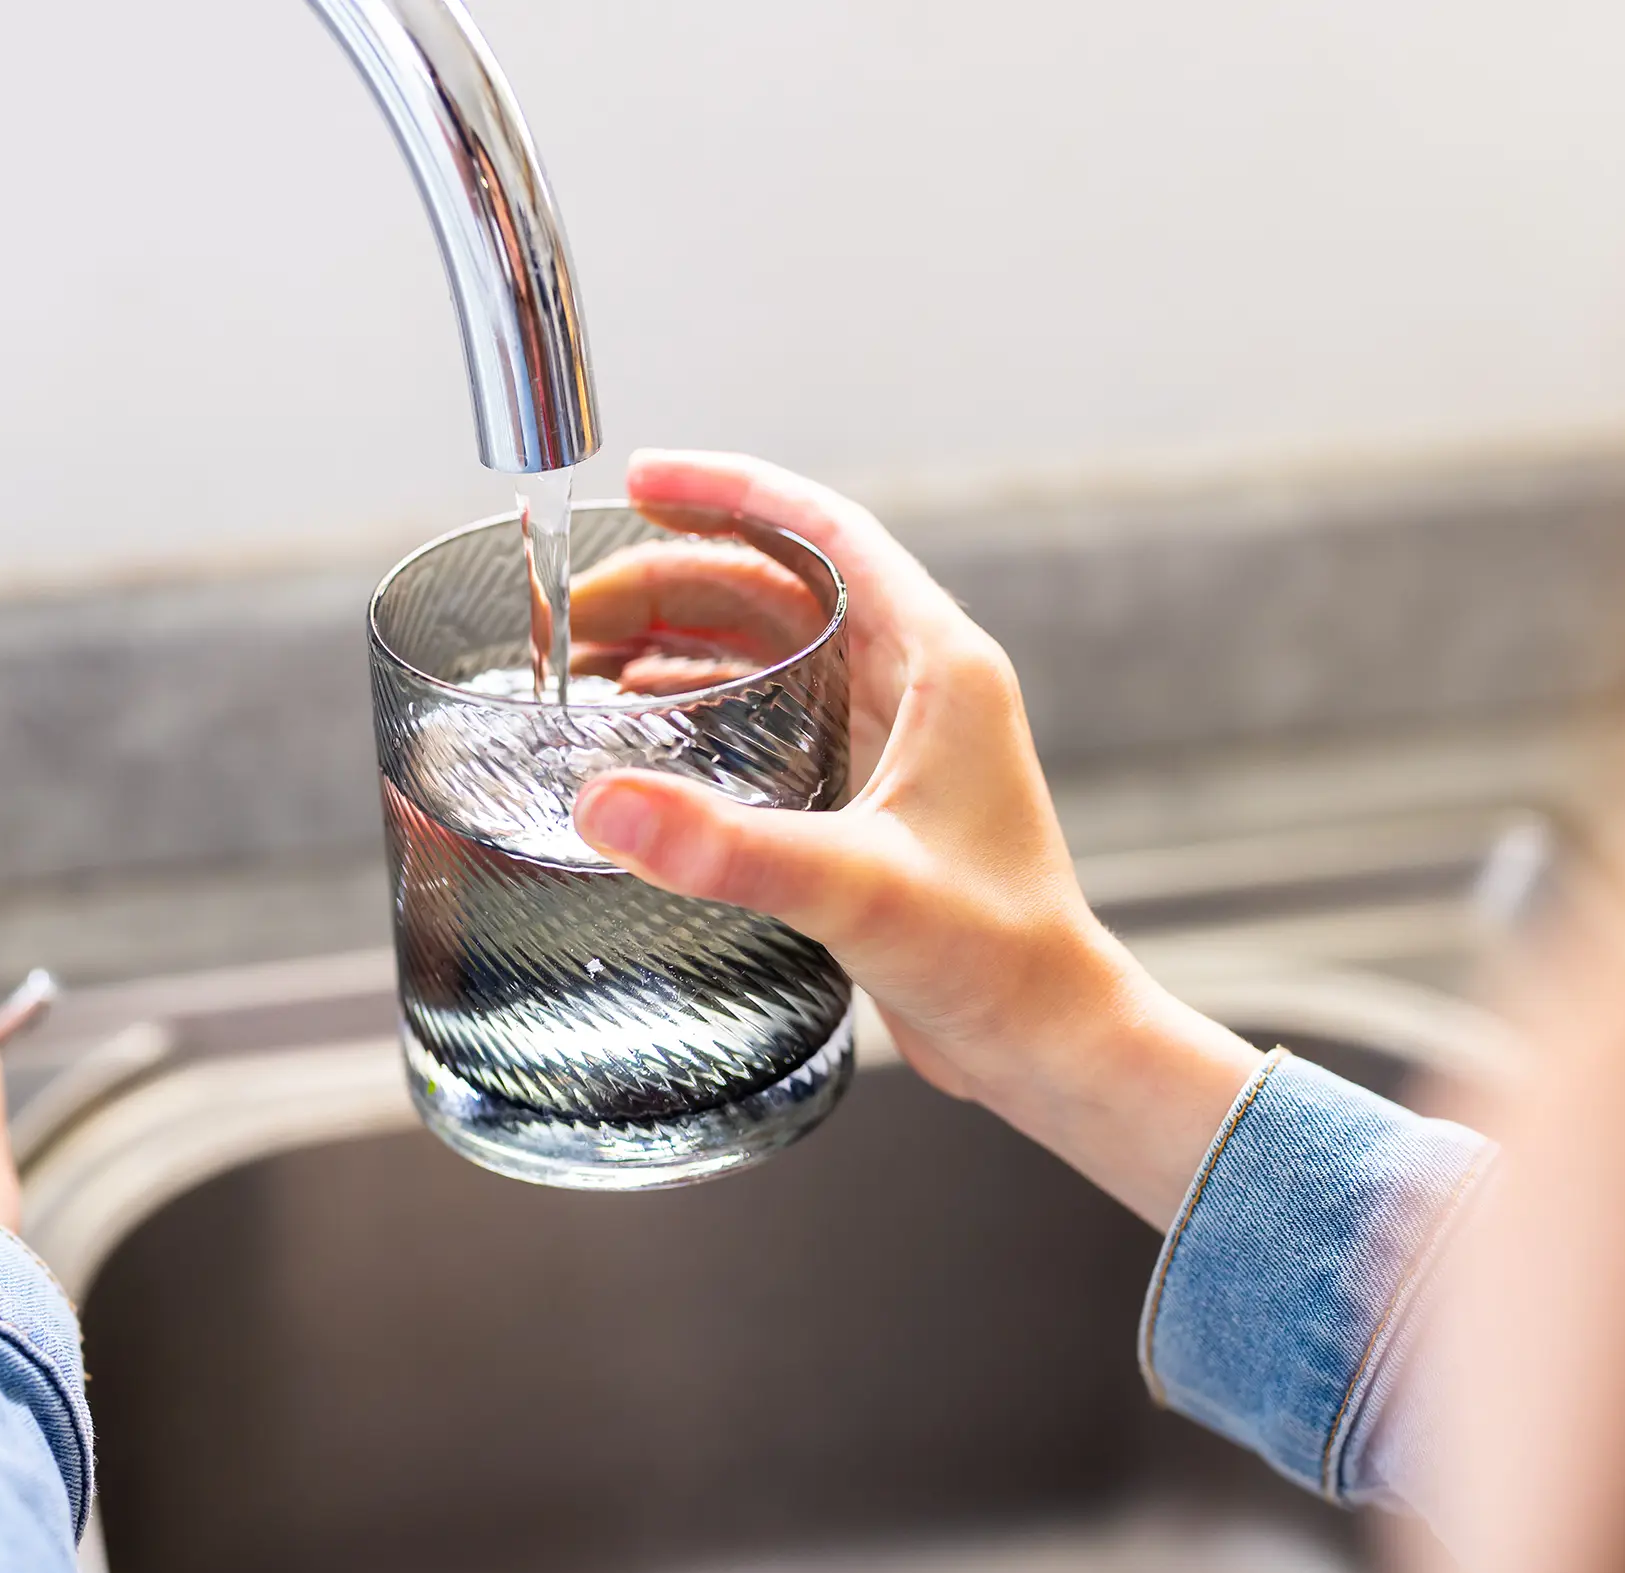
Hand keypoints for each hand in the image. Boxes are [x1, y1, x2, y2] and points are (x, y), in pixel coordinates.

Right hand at [572, 451, 1261, 1227]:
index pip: (824, 532)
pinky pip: (770, 716)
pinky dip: (701, 706)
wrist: (1046, 1042)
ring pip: (768, 651)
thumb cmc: (998, 956)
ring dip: (678, 643)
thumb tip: (605, 803)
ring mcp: (889, 737)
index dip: (731, 492)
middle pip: (777, 590)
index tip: (641, 478)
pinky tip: (640, 725)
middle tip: (578, 606)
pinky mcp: (865, 794)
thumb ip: (730, 847)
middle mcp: (914, 682)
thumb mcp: (857, 888)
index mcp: (937, 662)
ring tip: (585, 658)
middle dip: (673, 582)